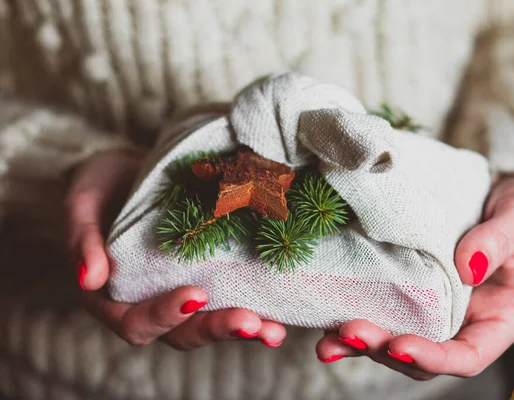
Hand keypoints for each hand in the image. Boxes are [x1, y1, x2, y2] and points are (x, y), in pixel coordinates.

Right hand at [64, 150, 285, 348]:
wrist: (139, 169)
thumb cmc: (105, 185)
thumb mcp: (84, 200)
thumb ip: (82, 238)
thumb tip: (89, 279)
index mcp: (115, 297)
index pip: (136, 322)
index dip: (164, 314)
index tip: (195, 294)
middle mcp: (153, 303)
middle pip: (183, 333)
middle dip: (216, 328)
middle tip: (250, 322)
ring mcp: (185, 292)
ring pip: (212, 323)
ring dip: (245, 328)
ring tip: (274, 330)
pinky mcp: (213, 276)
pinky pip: (233, 299)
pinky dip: (257, 306)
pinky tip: (281, 309)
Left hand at [315, 174, 513, 378]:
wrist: (509, 196)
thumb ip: (499, 241)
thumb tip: (466, 267)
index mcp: (502, 317)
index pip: (469, 355)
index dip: (434, 358)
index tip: (401, 346)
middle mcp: (466, 322)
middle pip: (423, 355)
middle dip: (385, 349)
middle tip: (349, 332)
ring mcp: (437, 309)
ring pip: (398, 340)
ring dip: (362, 343)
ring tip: (328, 340)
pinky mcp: (414, 291)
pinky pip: (386, 311)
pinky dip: (358, 317)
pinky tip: (329, 318)